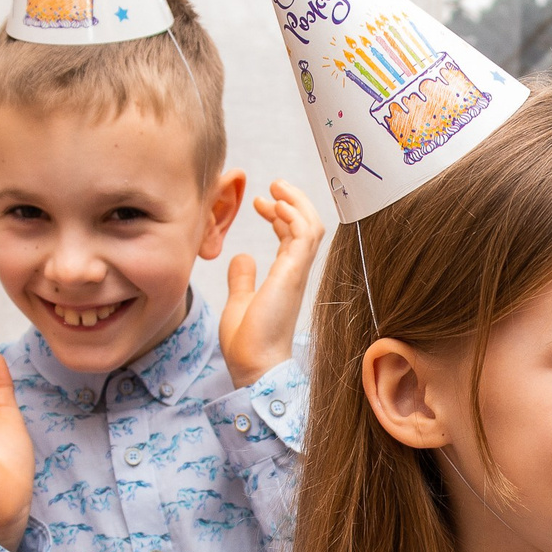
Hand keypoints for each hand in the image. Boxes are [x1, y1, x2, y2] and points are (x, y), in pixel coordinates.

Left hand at [219, 179, 323, 385]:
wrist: (254, 366)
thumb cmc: (248, 343)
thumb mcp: (240, 301)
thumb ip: (243, 279)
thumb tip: (242, 258)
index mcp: (285, 278)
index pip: (293, 237)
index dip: (281, 215)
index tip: (262, 202)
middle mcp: (295, 273)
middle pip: (307, 226)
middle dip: (293, 201)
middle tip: (273, 185)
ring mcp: (297, 273)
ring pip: (311, 226)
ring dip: (295, 202)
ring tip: (276, 187)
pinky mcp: (293, 274)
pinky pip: (304, 235)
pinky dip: (294, 215)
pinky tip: (276, 206)